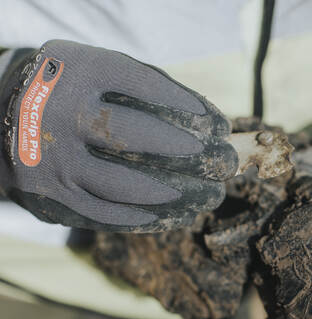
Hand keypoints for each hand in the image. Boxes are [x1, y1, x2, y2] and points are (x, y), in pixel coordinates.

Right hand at [0, 40, 236, 231]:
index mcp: (75, 72)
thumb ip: (148, 90)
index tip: (221, 126)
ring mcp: (50, 161)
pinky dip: (150, 218)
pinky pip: (107, 216)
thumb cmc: (74, 90)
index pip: (141, 87)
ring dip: (179, 193)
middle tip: (226, 163)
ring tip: (211, 194)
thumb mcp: (100, 72)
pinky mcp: (49, 199)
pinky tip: (180, 214)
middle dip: (190, 153)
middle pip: (134, 137)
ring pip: (124, 185)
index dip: (186, 108)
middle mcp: (57, 115)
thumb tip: (211, 128)